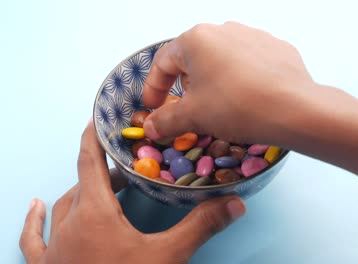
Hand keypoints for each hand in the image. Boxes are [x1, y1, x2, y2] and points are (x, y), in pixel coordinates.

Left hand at [19, 123, 245, 263]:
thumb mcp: (166, 257)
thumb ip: (200, 227)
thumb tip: (234, 202)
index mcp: (94, 213)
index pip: (91, 163)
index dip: (95, 138)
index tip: (99, 119)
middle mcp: (68, 224)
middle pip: (84, 183)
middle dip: (106, 170)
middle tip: (129, 167)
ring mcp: (54, 246)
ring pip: (65, 206)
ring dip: (83, 191)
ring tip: (103, 186)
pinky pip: (34, 238)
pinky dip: (35, 220)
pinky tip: (34, 208)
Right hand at [143, 22, 331, 143]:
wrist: (293, 108)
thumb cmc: (235, 106)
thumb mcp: (193, 116)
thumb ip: (166, 120)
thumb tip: (152, 126)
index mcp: (197, 39)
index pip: (164, 63)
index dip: (154, 88)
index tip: (153, 108)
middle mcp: (224, 29)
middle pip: (194, 59)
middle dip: (187, 85)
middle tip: (189, 109)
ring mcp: (254, 36)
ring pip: (223, 59)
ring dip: (215, 81)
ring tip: (221, 106)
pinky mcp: (277, 48)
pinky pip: (250, 63)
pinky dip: (242, 79)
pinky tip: (249, 99)